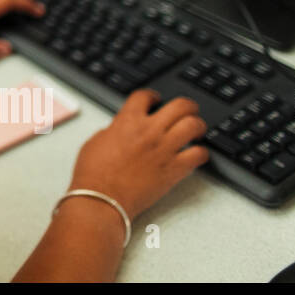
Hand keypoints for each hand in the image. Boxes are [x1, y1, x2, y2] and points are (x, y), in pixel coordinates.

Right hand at [69, 89, 208, 219]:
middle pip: (180, 105)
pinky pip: (199, 154)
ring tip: (196, 130)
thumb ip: (114, 130)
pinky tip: (196, 154)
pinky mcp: (174, 169)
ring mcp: (164, 149)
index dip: (153, 95)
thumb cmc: (94, 173)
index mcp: (127, 121)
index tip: (156, 99)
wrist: (102, 198)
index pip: (145, 96)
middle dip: (187, 106)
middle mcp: (149, 131)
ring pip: (194, 125)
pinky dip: (201, 153)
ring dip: (197, 125)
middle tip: (188, 111)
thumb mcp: (96, 141)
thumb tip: (122, 129)